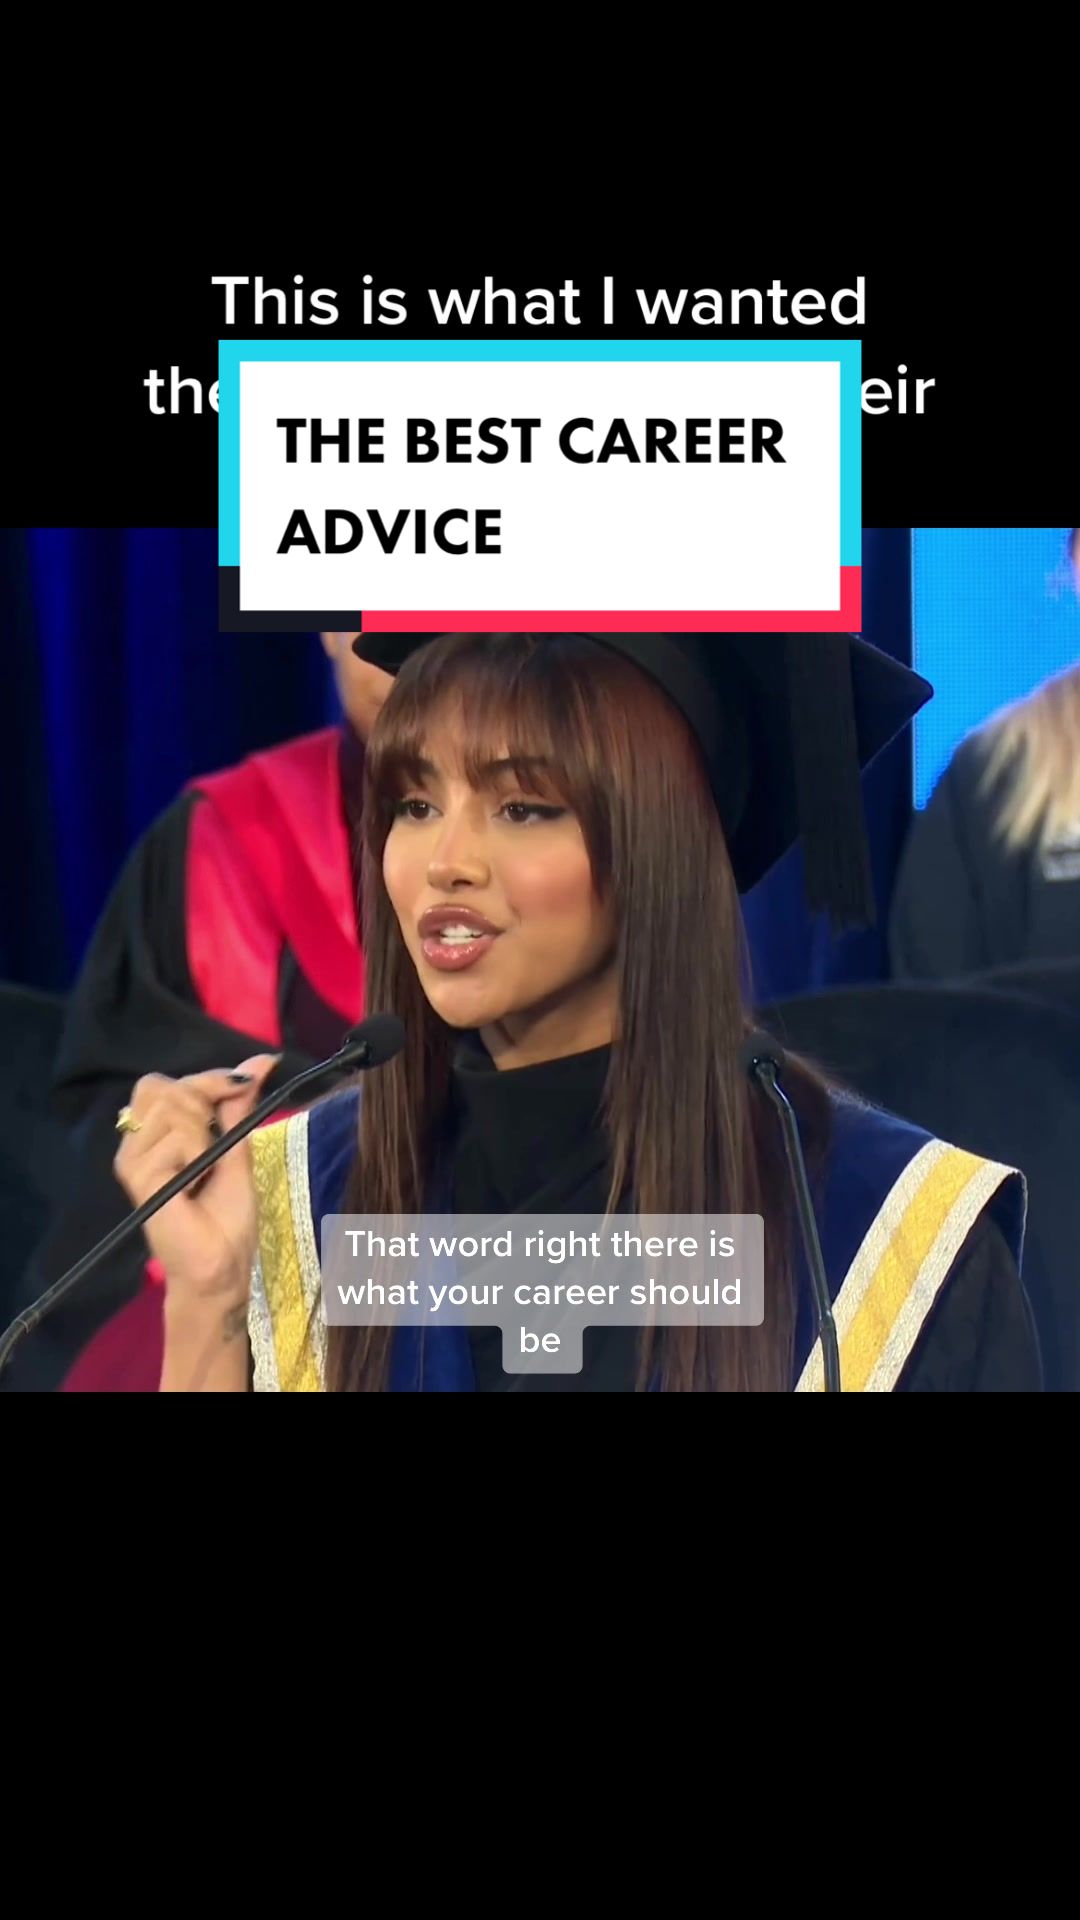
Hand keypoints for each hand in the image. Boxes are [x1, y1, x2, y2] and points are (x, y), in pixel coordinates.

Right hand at [114, 1055, 279, 1309]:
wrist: (221, 1265)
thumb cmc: (227, 1217)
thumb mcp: (238, 1149)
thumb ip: (238, 1105)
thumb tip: (262, 1061)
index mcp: (157, 1134)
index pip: (167, 1081)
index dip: (208, 1078)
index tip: (243, 1085)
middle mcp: (138, 1143)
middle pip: (162, 1086)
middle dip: (202, 1101)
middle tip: (215, 1144)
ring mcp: (133, 1159)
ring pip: (170, 1107)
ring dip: (202, 1134)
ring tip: (203, 1170)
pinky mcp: (138, 1177)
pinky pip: (174, 1139)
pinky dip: (197, 1155)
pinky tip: (194, 1183)